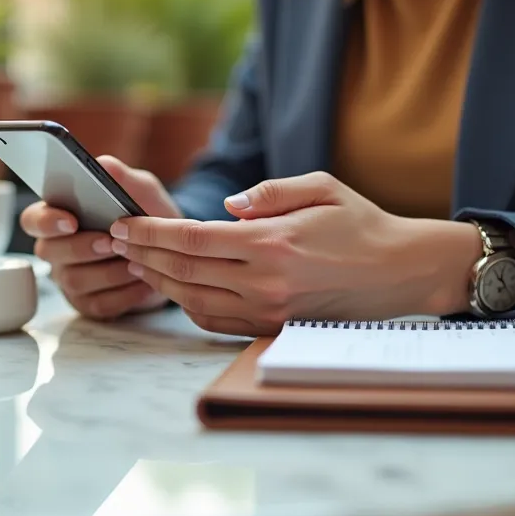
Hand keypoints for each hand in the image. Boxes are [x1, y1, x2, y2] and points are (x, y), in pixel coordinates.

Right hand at [20, 156, 181, 319]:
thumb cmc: (148, 214)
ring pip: (74, 281)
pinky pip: (98, 304)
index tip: (70, 220)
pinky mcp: (89, 304)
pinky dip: (124, 293)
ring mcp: (71, 279)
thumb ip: (122, 176)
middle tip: (111, 242)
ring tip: (135, 261)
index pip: (33, 219)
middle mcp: (58, 249)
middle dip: (81, 247)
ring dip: (108, 271)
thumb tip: (103, 165)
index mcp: (59, 216)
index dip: (46, 222)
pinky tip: (144, 281)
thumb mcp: (141, 189)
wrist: (173, 249)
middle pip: (49, 253)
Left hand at [110, 172, 481, 335]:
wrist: (401, 272)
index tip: (123, 221)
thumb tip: (226, 205)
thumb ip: (269, 193)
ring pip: (194, 300)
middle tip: (114, 238)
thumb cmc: (361, 223)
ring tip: (135, 261)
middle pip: (184, 271)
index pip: (193, 239)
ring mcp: (268, 311)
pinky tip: (173, 286)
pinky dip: (187, 304)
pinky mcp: (272, 327)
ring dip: (158, 281)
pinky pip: (215, 320)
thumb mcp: (320, 187)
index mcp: (273, 244)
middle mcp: (266, 283)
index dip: (151, 232)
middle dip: (143, 254)